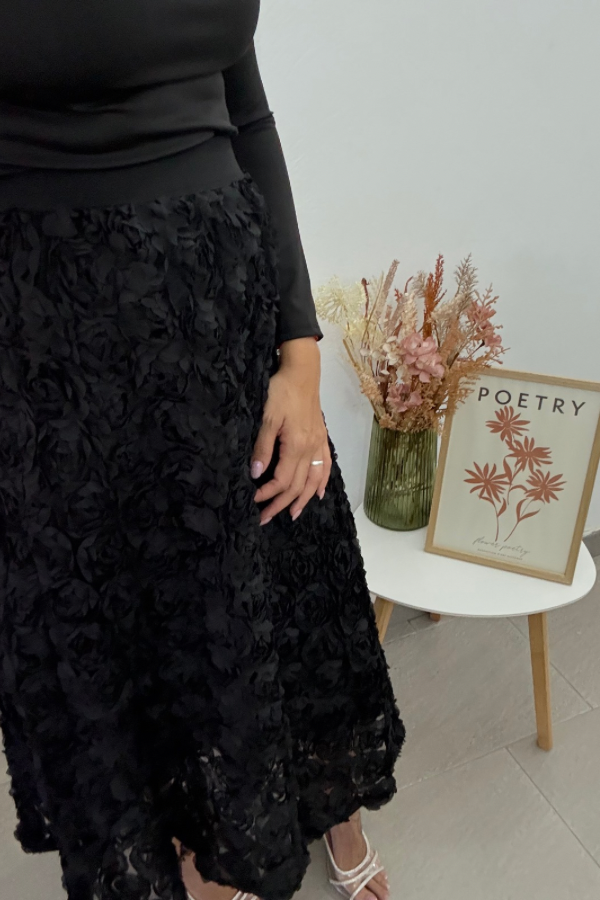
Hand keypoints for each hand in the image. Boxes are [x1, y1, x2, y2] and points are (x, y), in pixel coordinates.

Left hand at [251, 337, 331, 524]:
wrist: (303, 372)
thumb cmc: (282, 391)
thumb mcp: (267, 417)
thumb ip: (262, 447)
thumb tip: (256, 474)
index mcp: (296, 445)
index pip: (283, 480)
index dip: (268, 494)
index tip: (254, 501)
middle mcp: (311, 449)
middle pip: (297, 486)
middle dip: (281, 504)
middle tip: (266, 518)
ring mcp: (318, 444)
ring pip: (314, 480)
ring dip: (303, 500)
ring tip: (292, 514)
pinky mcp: (321, 438)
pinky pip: (325, 466)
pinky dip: (323, 482)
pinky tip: (319, 493)